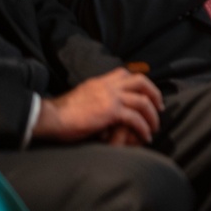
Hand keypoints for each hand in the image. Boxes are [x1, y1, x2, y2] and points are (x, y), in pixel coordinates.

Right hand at [34, 68, 163, 143]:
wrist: (51, 117)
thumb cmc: (62, 112)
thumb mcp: (82, 95)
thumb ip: (96, 95)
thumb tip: (105, 104)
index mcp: (101, 81)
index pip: (126, 73)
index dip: (141, 83)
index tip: (148, 95)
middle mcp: (108, 86)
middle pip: (141, 82)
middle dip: (154, 94)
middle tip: (159, 108)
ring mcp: (111, 97)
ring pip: (143, 101)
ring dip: (152, 116)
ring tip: (154, 128)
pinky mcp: (110, 112)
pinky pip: (135, 118)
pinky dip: (144, 128)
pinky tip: (145, 137)